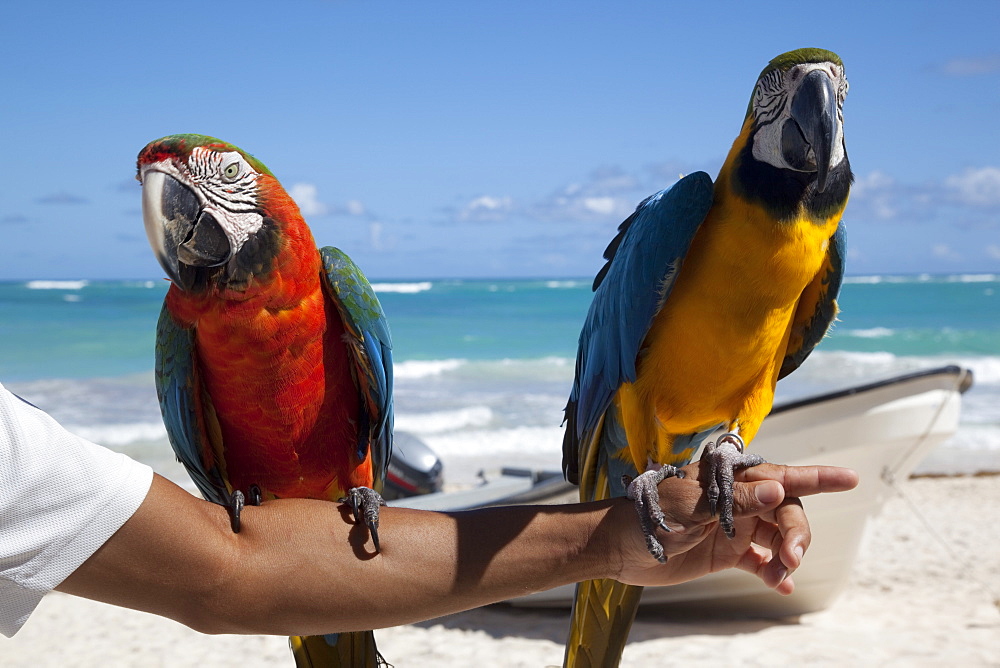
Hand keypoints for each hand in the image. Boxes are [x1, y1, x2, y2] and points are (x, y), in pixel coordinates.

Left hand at [613, 461, 857, 592]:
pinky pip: (760, 561)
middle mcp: (737, 500)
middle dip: (796, 531)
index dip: (819, 477)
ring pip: (777, 537)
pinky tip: (781, 586)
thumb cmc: (650, 514)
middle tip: (793, 557)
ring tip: (783, 573)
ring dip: (787, 555)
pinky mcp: (726, 552)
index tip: (851, 479)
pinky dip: (774, 572)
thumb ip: (735, 500)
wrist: (619, 546)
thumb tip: (777, 490)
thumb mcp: (692, 506)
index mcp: (729, 479)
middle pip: (786, 511)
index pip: (782, 476)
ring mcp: (733, 526)